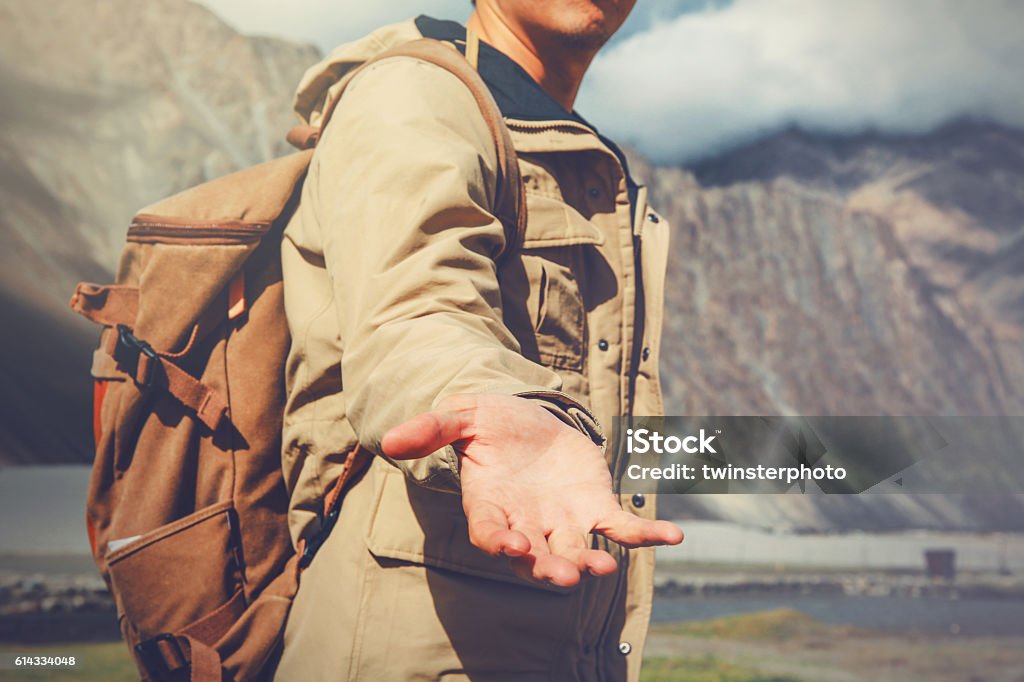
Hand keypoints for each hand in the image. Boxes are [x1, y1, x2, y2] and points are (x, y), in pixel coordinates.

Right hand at [381, 394, 682, 586]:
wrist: (530, 417)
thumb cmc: (489, 422)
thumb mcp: (461, 415)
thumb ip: (431, 428)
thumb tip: (388, 440)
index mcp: (490, 506)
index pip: (490, 533)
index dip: (500, 542)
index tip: (512, 545)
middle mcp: (526, 523)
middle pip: (536, 555)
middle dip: (549, 567)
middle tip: (565, 574)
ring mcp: (563, 521)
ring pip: (576, 551)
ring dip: (590, 561)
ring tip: (603, 566)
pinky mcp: (596, 508)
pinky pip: (622, 527)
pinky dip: (645, 534)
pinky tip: (672, 535)